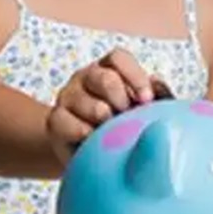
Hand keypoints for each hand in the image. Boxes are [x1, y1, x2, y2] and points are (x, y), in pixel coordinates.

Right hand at [46, 49, 168, 163]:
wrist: (90, 155)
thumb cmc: (121, 127)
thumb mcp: (142, 111)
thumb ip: (155, 96)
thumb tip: (158, 85)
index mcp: (110, 70)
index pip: (118, 58)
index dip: (134, 76)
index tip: (147, 100)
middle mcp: (87, 78)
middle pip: (102, 77)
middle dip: (119, 98)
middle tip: (126, 115)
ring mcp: (69, 97)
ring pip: (82, 99)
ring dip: (100, 117)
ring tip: (110, 131)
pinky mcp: (55, 120)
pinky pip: (62, 121)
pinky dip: (80, 131)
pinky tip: (91, 139)